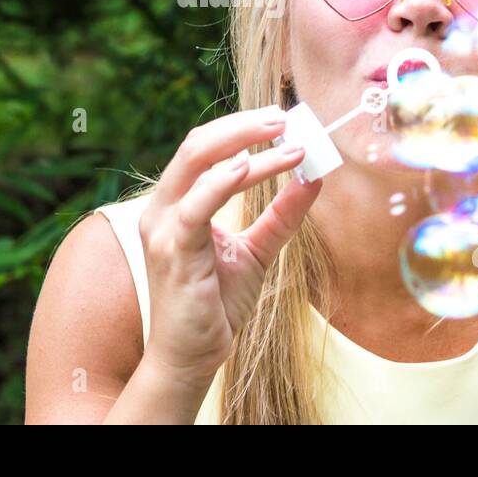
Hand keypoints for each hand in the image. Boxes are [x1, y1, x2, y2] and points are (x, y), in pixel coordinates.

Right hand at [139, 104, 324, 384]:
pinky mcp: (172, 251)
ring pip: (196, 163)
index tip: (285, 121)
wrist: (191, 358)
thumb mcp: (257, 251)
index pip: (205, 149)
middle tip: (285, 118)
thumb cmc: (216, 305)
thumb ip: (281, 215)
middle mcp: (162, 208)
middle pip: (197, 144)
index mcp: (177, 204)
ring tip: (286, 138)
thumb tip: (315, 178)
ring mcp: (162, 228)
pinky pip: (195, 206)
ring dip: (243, 144)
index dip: (242, 129)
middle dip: (243, 125)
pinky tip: (248, 167)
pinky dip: (222, 182)